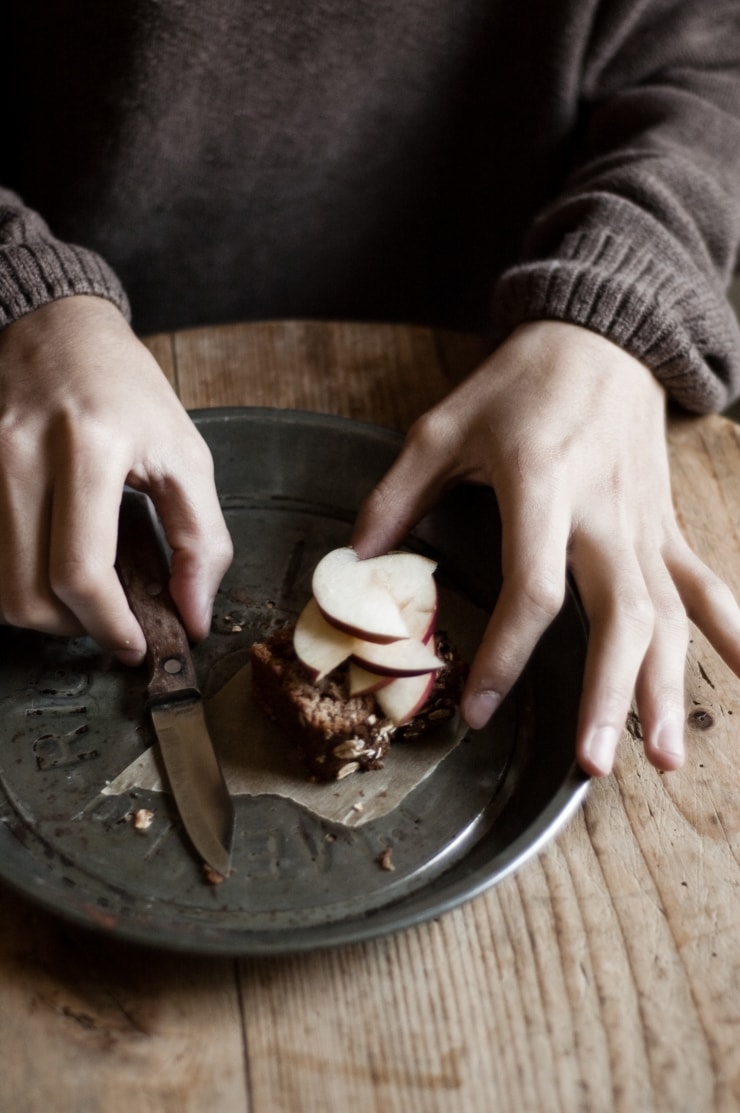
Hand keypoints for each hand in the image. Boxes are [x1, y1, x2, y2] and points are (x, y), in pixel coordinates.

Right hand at [0, 296, 232, 660]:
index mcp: (91, 446)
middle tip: (112, 621)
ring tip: (84, 595)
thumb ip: (201, 540)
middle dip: (76, 629)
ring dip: (43, 612)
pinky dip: (16, 583)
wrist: (56, 329)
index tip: (134, 644)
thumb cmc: (126, 391)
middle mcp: (22, 454)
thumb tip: (194, 616)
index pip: (81, 569)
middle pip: (27, 593)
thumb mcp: (185, 455)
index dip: (109, 625)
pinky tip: (49, 566)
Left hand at [352, 321, 739, 775]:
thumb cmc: (519, 382)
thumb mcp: (444, 426)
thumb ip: (398, 495)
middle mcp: (604, 511)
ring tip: (663, 757)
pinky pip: (703, 582)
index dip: (506, 653)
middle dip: (610, 694)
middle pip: (619, 615)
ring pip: (669, 613)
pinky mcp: (667, 523)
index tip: (478, 707)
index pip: (533, 586)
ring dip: (668, 686)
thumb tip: (356, 561)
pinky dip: (730, 629)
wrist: (601, 334)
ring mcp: (645, 522)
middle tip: (594, 765)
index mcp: (543, 484)